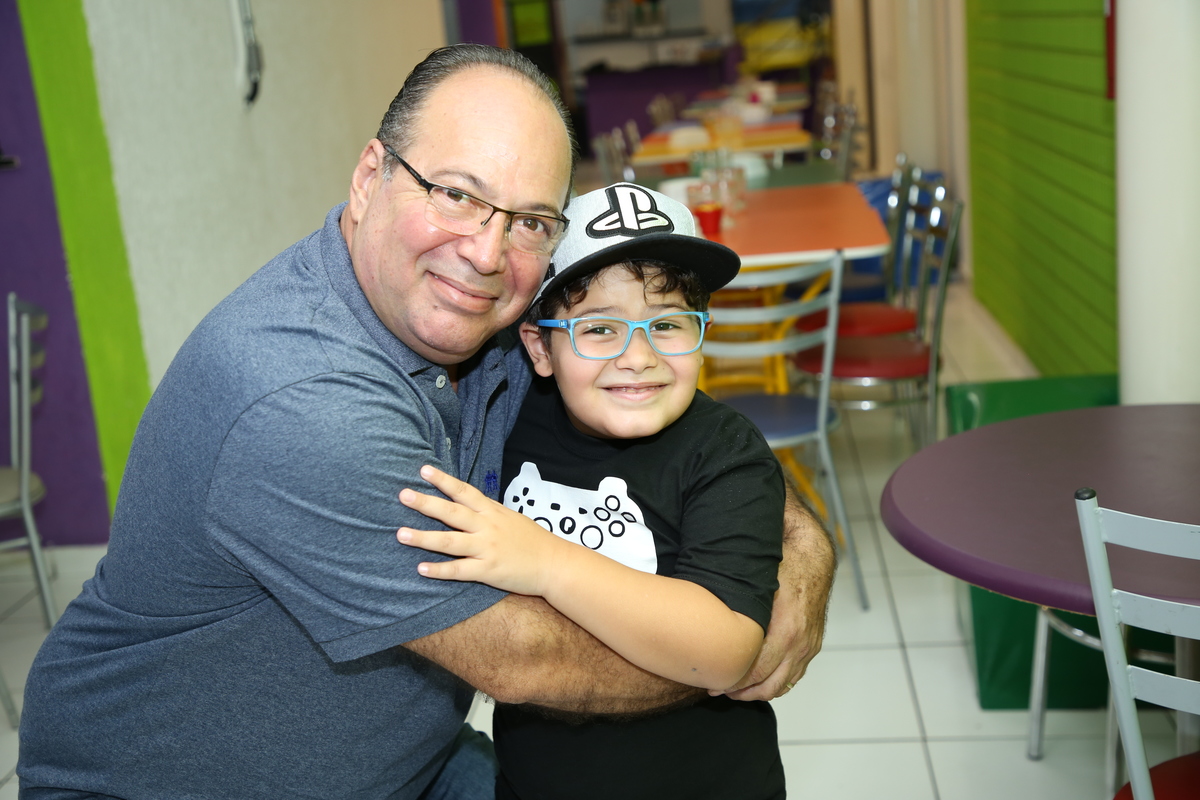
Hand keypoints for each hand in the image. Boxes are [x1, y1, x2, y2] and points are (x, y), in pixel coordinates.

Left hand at [397, 465, 566, 595]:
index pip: (464, 492)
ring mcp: (487, 549)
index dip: (443, 481)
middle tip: (403, 495)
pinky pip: (459, 570)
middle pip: (452, 513)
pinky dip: (439, 570)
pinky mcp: (488, 571)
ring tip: (400, 534)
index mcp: (492, 512)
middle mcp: (487, 527)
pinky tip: (420, 568)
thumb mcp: (510, 518)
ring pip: (449, 542)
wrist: (554, 564)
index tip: (423, 470)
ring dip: (423, 537)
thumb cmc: (532, 541)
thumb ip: (487, 512)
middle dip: (426, 503)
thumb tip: (466, 504)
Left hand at [715, 488, 833, 699]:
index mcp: (786, 630)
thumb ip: (738, 608)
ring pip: (783, 685)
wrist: (813, 559)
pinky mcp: (812, 646)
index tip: (715, 684)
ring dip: (759, 692)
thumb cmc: (783, 567)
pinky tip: (758, 681)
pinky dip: (776, 683)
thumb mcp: (758, 586)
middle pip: (769, 684)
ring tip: (736, 690)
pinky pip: (795, 676)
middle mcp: (800, 643)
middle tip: (720, 690)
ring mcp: (809, 647)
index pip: (757, 670)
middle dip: (743, 692)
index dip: (734, 682)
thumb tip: (706, 624)